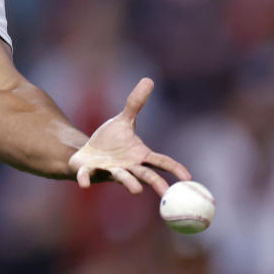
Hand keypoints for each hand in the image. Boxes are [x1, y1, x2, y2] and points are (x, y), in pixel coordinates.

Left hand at [68, 77, 190, 195]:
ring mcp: (109, 171)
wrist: (86, 153)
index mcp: (139, 155)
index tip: (188, 178)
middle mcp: (128, 167)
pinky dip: (86, 179)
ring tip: (137, 191)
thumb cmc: (109, 141)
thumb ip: (135, 103)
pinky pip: (88, 177)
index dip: (174, 169)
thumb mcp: (123, 120)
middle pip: (146, 176)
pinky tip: (85, 184)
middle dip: (157, 184)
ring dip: (129, 183)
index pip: (161, 162)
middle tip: (166, 193)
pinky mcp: (89, 172)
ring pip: (122, 178)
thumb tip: (149, 80)